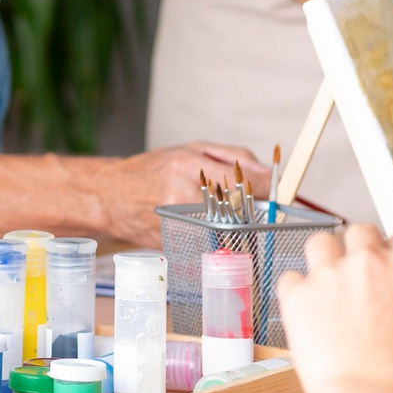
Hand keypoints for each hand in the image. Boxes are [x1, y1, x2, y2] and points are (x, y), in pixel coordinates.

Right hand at [98, 143, 271, 244]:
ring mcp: (179, 222)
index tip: (281, 191)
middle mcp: (184, 195)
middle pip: (242, 211)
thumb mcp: (192, 149)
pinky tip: (207, 229)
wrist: (111, 196)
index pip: (248, 182)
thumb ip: (233, 156)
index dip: (271, 189)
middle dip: (255, 211)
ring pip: (230, 232)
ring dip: (239, 229)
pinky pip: (211, 244)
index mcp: (190, 166)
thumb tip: (269, 171)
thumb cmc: (151, 169)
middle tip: (258, 208)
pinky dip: (218, 239)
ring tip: (229, 219)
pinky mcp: (175, 243)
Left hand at [277, 225, 392, 392]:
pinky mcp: (297, 292)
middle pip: (359, 231)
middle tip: (352, 273)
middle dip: (355, 248)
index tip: (380, 268)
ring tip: (324, 285)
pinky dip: (295, 291)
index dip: (386, 255)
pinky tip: (304, 311)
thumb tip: (391, 306)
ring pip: (320, 242)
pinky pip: (290, 278)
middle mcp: (369, 262)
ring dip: (322, 258)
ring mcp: (330, 273)